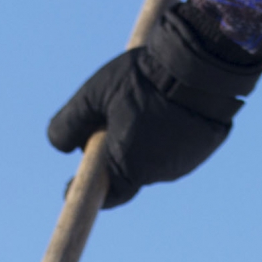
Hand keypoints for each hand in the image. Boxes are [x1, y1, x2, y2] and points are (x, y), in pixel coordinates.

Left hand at [47, 7, 261, 208]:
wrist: (200, 65)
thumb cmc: (142, 79)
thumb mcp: (93, 95)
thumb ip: (69, 123)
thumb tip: (59, 146)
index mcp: (128, 166)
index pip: (107, 196)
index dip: (90, 188)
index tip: (75, 185)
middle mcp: (158, 173)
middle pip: (129, 170)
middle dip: (116, 151)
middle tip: (111, 118)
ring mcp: (184, 163)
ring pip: (154, 158)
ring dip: (144, 142)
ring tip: (144, 104)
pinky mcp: (203, 150)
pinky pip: (178, 149)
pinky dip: (168, 135)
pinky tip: (168, 108)